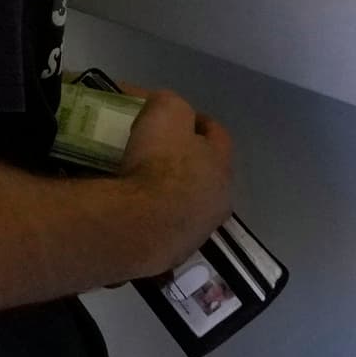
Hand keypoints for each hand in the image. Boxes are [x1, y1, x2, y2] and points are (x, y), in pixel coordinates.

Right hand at [114, 85, 236, 281]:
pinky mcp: (174, 252)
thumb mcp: (165, 112)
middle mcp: (218, 200)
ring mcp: (197, 231)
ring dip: (170, 191)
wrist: (138, 225)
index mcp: (222, 165)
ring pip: (187, 203)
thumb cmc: (158, 163)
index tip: (177, 116)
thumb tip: (161, 106)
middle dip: (186, 159)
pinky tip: (133, 209)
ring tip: (141, 180)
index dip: (198, 121)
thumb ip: (169, 104)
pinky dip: (153, 216)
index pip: (217, 135)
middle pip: (205, 172)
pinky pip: (165, 226)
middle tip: (157, 149)